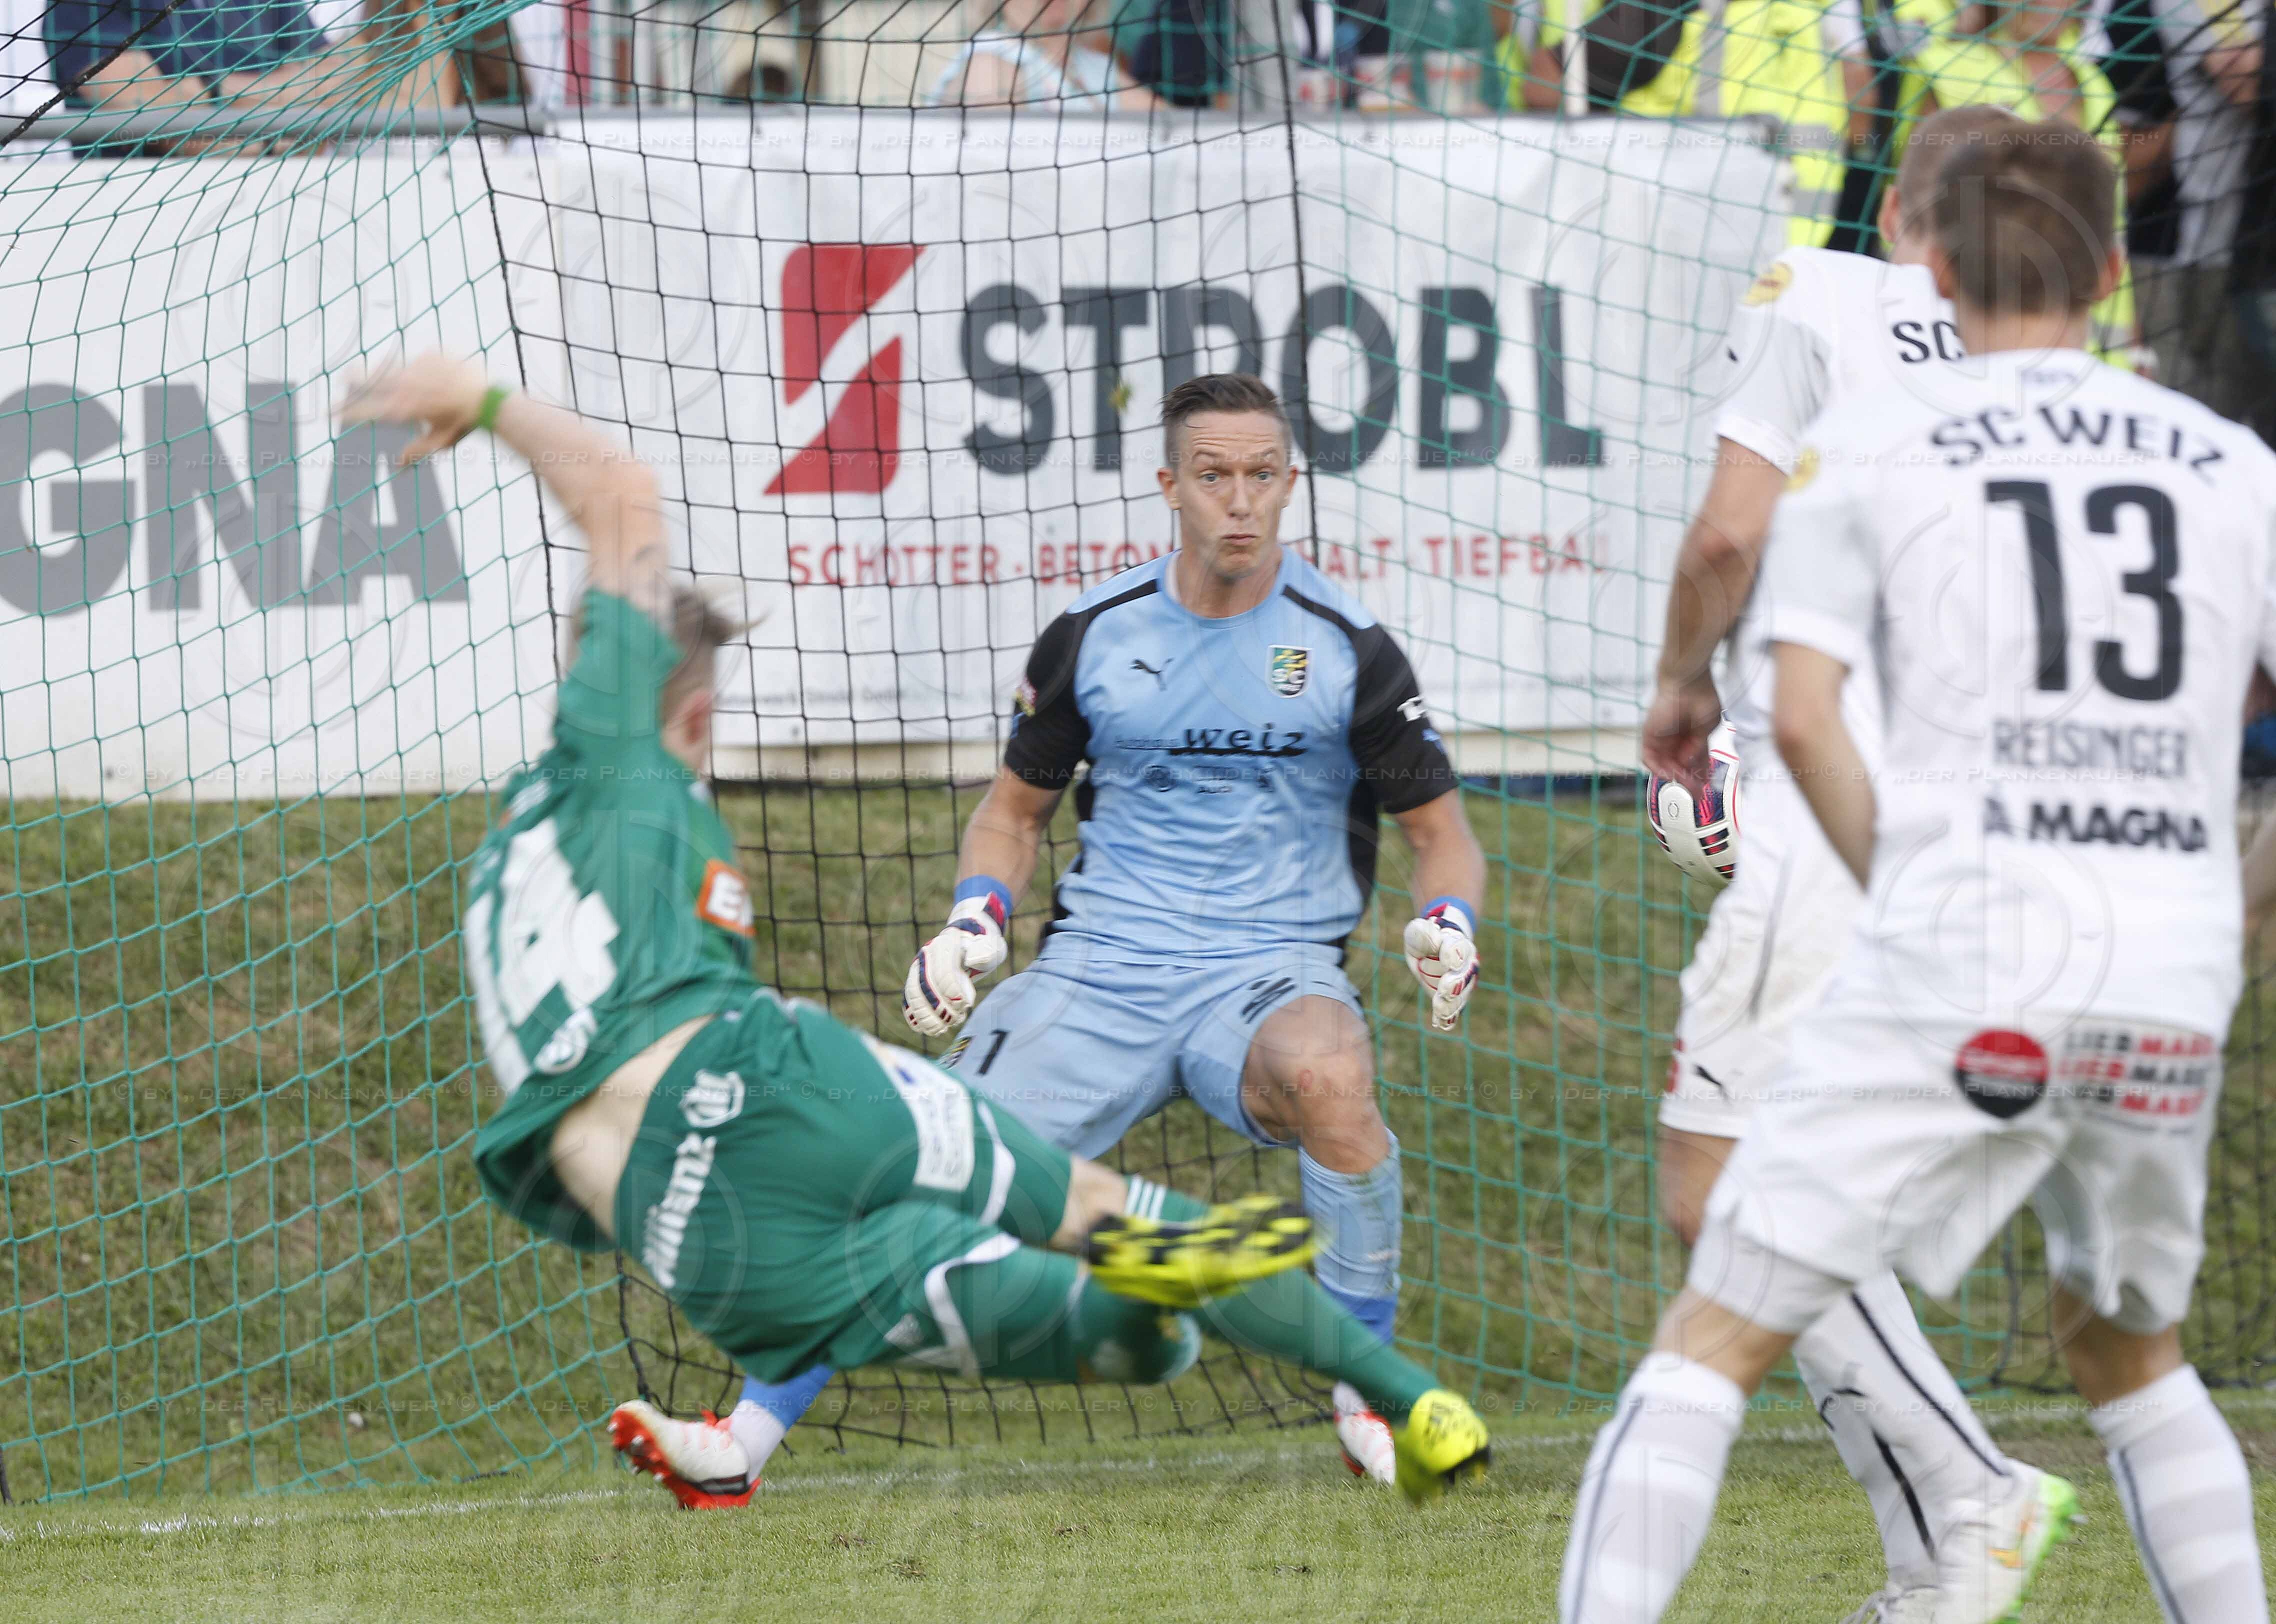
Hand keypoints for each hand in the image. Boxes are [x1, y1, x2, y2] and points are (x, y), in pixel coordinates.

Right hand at [337, 353, 492, 463]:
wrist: (487, 398)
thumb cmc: (464, 423)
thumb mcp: (440, 441)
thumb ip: (416, 451)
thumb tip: (397, 466)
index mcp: (401, 409)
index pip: (365, 410)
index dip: (345, 411)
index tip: (329, 411)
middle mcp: (403, 385)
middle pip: (368, 379)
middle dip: (355, 379)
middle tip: (346, 378)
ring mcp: (416, 367)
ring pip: (391, 365)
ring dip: (386, 370)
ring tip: (388, 373)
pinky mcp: (430, 354)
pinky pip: (421, 359)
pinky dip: (425, 368)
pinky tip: (440, 376)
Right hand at [903, 901, 1008, 1035]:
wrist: (967, 944)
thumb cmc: (981, 947)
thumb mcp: (991, 945)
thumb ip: (986, 951)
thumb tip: (972, 961)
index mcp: (946, 943)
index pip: (943, 970)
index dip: (952, 991)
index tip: (965, 1004)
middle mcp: (927, 954)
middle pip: (924, 985)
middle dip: (938, 1007)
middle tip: (954, 1020)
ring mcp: (918, 968)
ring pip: (913, 994)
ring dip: (925, 1016)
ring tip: (941, 1029)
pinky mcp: (914, 980)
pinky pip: (908, 999)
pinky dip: (915, 1016)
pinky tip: (926, 1029)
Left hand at [1403, 905, 1478, 1032]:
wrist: (1433, 951)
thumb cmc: (1425, 939)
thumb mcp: (1418, 932)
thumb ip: (1423, 934)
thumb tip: (1434, 937)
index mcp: (1458, 944)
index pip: (1459, 949)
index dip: (1453, 954)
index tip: (1448, 961)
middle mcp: (1465, 966)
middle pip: (1464, 976)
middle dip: (1455, 984)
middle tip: (1444, 990)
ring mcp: (1461, 985)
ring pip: (1460, 996)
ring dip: (1450, 1004)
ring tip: (1439, 1009)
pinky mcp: (1453, 1000)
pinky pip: (1453, 1010)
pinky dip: (1448, 1017)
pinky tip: (1441, 1023)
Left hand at [1642, 676, 1721, 795]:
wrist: (1688, 683)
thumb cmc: (1701, 699)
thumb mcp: (1707, 729)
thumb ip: (1699, 748)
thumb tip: (1691, 763)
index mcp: (1691, 737)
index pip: (1693, 762)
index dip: (1699, 776)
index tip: (1705, 788)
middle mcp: (1676, 740)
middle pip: (1679, 767)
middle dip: (1689, 781)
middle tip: (1696, 794)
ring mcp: (1662, 739)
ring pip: (1666, 765)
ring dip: (1676, 777)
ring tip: (1687, 785)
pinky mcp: (1649, 736)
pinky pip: (1650, 758)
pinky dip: (1658, 768)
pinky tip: (1670, 774)